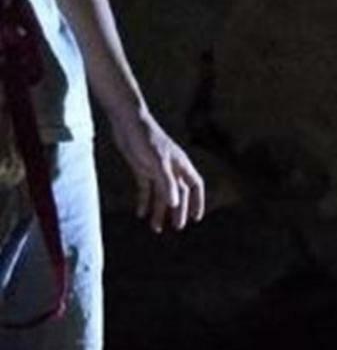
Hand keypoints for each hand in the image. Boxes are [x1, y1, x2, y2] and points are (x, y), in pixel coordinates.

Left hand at [110, 109, 205, 232]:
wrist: (127, 121)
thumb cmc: (146, 138)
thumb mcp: (157, 161)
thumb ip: (166, 182)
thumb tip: (175, 203)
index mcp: (180, 165)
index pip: (195, 186)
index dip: (197, 201)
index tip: (195, 218)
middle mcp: (170, 168)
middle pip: (177, 193)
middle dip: (177, 211)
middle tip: (176, 227)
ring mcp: (156, 169)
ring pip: (161, 194)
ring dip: (160, 210)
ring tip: (156, 227)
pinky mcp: (141, 168)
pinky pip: (145, 189)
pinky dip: (144, 201)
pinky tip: (141, 214)